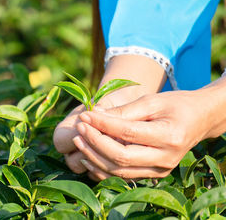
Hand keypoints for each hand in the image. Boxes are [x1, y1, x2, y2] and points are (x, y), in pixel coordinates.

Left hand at [53, 54, 166, 178]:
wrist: (199, 120)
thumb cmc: (175, 105)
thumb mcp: (151, 101)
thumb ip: (123, 111)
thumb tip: (93, 116)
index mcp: (169, 136)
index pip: (127, 134)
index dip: (102, 125)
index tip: (85, 115)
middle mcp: (165, 159)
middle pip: (120, 157)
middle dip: (95, 143)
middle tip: (79, 128)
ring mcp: (160, 170)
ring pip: (119, 171)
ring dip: (94, 157)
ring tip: (79, 140)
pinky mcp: (153, 174)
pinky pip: (122, 176)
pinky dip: (102, 167)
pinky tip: (88, 156)